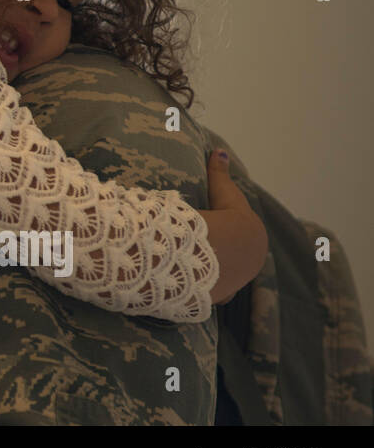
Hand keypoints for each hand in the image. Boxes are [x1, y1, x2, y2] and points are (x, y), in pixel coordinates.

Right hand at [199, 149, 268, 303]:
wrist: (213, 255)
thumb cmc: (219, 221)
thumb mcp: (221, 193)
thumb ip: (220, 174)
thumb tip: (219, 151)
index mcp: (255, 236)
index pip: (240, 224)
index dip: (224, 219)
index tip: (211, 220)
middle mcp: (252, 261)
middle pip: (234, 249)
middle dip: (223, 245)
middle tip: (201, 237)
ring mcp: (237, 280)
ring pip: (225, 270)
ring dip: (213, 265)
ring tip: (192, 256)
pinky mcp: (219, 296)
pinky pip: (211, 288)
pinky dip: (204, 283)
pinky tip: (192, 279)